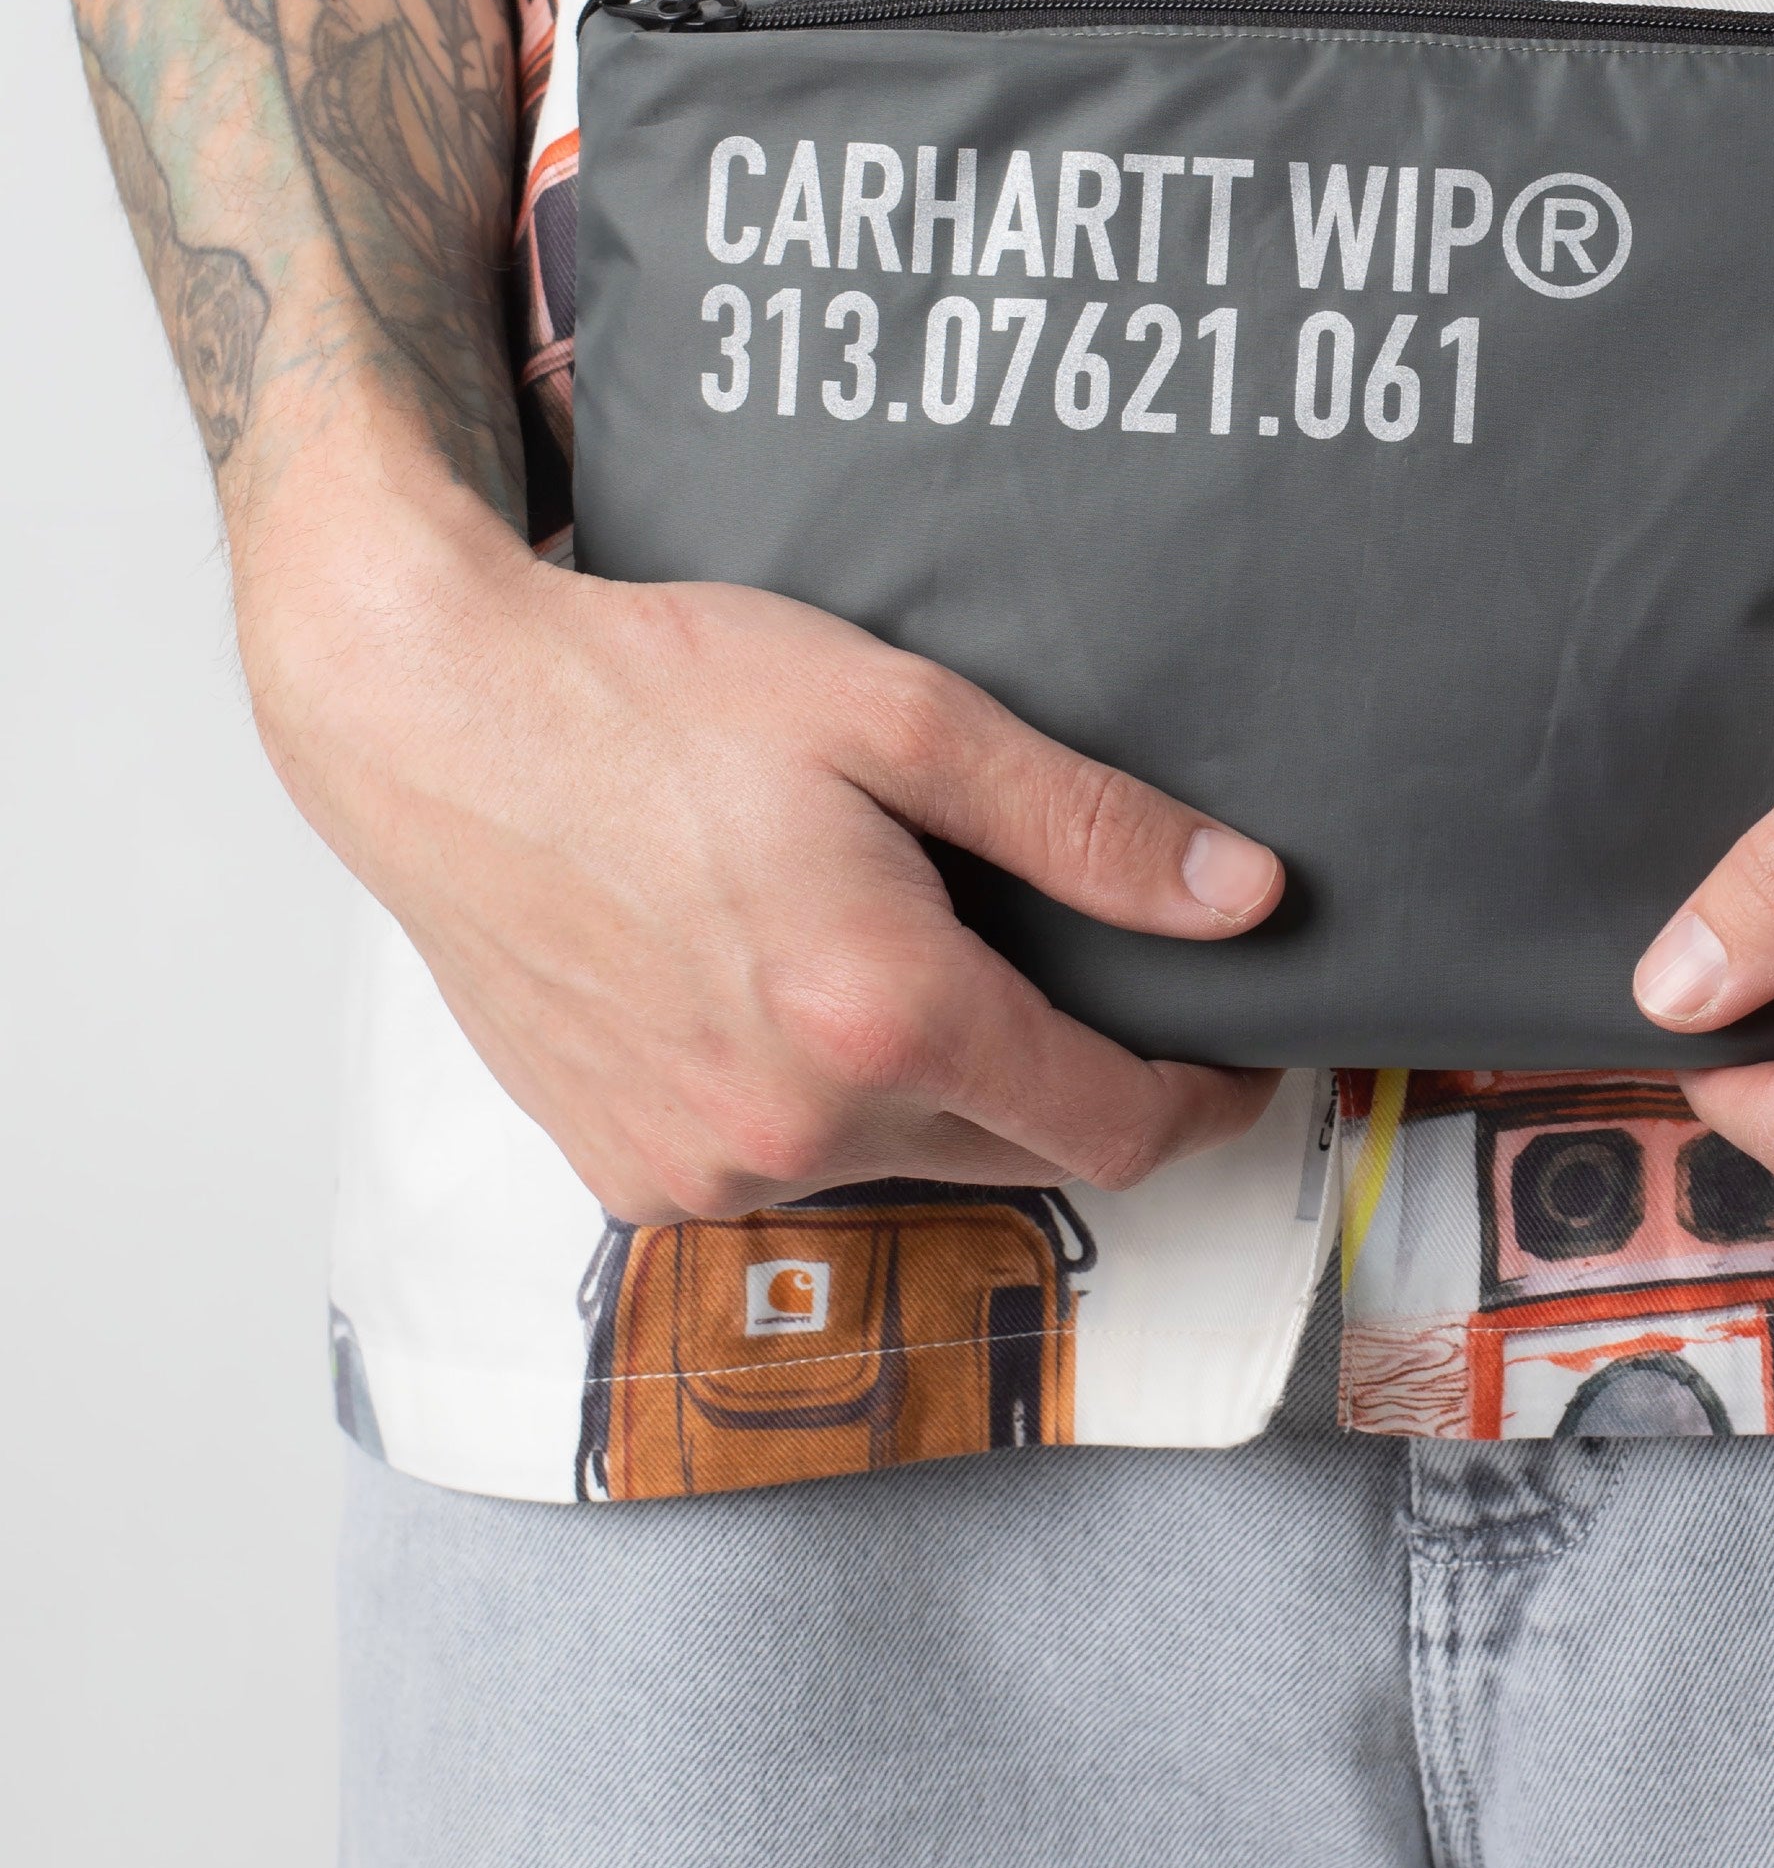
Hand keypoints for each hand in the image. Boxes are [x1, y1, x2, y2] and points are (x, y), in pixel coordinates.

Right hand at [234, 453, 1283, 1224]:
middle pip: (1017, 1156)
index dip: (1203, 1102)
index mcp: (885, 1021)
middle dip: (1082, 1087)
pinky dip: (829, 1105)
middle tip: (1102, 989)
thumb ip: (1086, 823)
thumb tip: (1243, 899)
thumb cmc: (656, 695)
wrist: (435, 722)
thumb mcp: (902, 714)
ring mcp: (699, 1167)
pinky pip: (785, 1169)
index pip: (1112, 1128)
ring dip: (947, 1093)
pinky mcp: (625, 1171)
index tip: (1241, 1061)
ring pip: (902, 1165)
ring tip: (922, 957)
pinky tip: (797, 993)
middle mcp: (794, 1129)